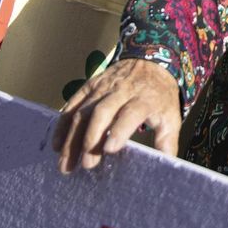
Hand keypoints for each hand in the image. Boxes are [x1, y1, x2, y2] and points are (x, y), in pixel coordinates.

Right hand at [52, 58, 180, 172]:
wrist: (149, 61)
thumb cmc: (159, 96)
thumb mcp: (171, 116)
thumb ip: (167, 141)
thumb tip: (165, 166)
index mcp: (144, 98)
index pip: (130, 113)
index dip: (119, 130)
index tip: (109, 150)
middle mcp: (121, 91)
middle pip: (102, 112)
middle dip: (91, 139)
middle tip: (87, 165)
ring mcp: (102, 87)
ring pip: (83, 111)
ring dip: (72, 138)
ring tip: (66, 164)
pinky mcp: (89, 86)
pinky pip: (72, 104)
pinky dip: (62, 124)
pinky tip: (57, 145)